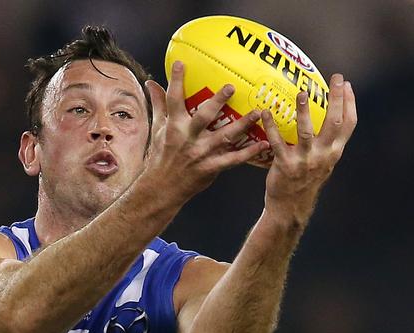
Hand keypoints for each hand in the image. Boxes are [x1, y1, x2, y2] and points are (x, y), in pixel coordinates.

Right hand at [143, 61, 269, 200]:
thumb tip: (151, 83)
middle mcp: (188, 139)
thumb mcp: (158, 129)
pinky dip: (248, 152)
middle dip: (217, 101)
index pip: (173, 101)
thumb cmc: (161, 156)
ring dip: (243, 125)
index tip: (181, 64)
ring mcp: (201, 154)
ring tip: (258, 113)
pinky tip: (262, 144)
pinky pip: (233, 159)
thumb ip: (159, 105)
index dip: (176, 82)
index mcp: (174, 127)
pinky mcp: (211, 168)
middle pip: (204, 117)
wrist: (163, 188)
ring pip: (225, 137)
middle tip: (231, 87)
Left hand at [262, 73, 356, 225]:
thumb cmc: (305, 181)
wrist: (290, 207)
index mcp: (334, 153)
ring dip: (304, 112)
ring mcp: (305, 161)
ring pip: (307, 132)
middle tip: (335, 79)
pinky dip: (271, 127)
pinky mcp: (286, 165)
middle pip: (334, 122)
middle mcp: (323, 156)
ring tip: (301, 93)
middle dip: (336, 99)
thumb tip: (328, 119)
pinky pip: (278, 143)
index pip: (348, 125)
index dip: (349, 103)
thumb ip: (327, 144)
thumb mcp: (323, 163)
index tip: (347, 85)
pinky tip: (266, 113)